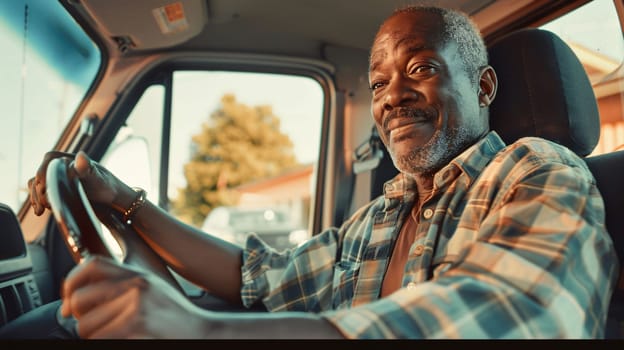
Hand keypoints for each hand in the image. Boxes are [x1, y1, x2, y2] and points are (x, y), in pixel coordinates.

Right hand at [28, 150, 132, 215]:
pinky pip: (40, 193)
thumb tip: (81, 156)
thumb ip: (87, 169)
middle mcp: (60, 167)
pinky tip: (39, 211)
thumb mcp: (98, 178)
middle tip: (44, 205)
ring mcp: (57, 178)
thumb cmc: (107, 186)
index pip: (49, 161)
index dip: (44, 173)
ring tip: (40, 210)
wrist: (110, 198)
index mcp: (70, 159)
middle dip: (38, 190)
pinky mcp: (56, 189)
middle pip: (40, 174)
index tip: (44, 187)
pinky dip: (37, 201)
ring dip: (35, 197)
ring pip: (37, 185)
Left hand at [61, 256, 204, 338]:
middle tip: (95, 328)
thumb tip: (81, 296)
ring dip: (94, 337)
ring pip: (85, 327)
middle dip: (80, 318)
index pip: (92, 265)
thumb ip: (125, 286)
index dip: (71, 282)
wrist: (205, 333)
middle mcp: (136, 287)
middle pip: (80, 299)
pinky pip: (97, 340)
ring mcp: (135, 309)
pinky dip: (103, 343)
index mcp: (139, 276)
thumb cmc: (177, 319)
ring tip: (118, 336)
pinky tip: (125, 340)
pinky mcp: (134, 329)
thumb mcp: (154, 291)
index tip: (67, 300)